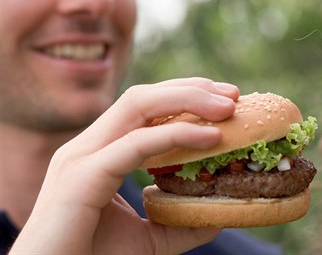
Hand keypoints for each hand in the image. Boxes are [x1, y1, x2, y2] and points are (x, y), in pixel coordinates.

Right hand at [11, 78, 239, 253]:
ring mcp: (82, 156)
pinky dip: (176, 134)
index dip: (184, 96)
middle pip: (144, 97)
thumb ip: (181, 223)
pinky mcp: (83, 175)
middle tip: (233, 94)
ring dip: (187, 100)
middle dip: (191, 89)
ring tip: (227, 106)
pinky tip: (211, 137)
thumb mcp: (148, 239)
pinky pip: (136, 143)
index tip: (224, 99)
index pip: (144, 108)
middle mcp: (89, 146)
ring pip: (138, 106)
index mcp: (99, 152)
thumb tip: (218, 215)